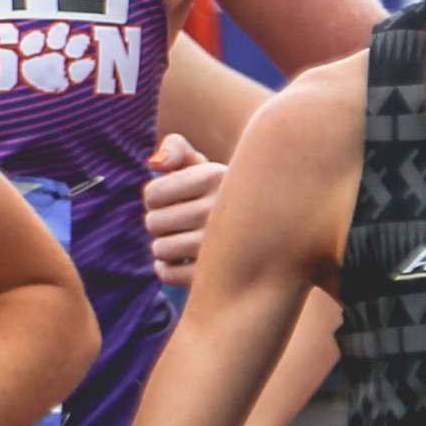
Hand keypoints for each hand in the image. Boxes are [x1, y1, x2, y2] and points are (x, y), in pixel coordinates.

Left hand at [143, 134, 225, 287]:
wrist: (273, 232)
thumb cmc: (223, 196)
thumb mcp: (205, 167)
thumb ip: (176, 150)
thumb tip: (154, 163)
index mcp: (217, 178)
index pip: (152, 194)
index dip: (155, 197)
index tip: (172, 199)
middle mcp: (222, 210)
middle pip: (153, 222)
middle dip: (159, 222)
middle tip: (179, 222)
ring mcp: (223, 247)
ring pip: (160, 249)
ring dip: (164, 246)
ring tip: (183, 240)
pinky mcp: (220, 275)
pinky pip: (168, 273)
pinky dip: (167, 269)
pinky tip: (181, 260)